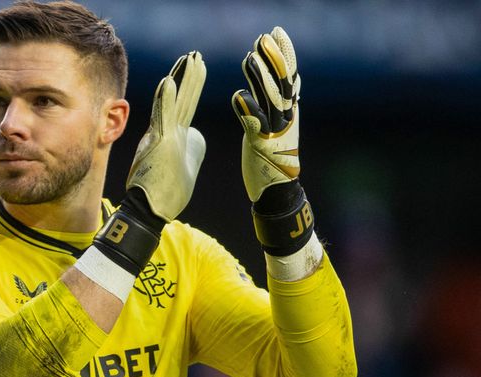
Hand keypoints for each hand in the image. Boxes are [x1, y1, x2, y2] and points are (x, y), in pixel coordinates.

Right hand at [126, 51, 206, 221]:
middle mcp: (164, 132)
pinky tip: (169, 82)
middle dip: (189, 76)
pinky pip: (162, 118)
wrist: (148, 209)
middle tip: (195, 55)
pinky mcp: (160, 145)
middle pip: (181, 98)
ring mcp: (162, 137)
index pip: (183, 105)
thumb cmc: (164, 194)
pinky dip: (165, 99)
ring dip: (181, 79)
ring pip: (174, 102)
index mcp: (171, 136)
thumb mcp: (184, 167)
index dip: (190, 85)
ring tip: (190, 59)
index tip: (195, 65)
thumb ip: (189, 149)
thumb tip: (196, 138)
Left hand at [231, 27, 300, 202]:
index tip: (276, 32)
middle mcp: (285, 118)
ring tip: (249, 58)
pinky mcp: (261, 145)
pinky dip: (248, 110)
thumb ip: (280, 102)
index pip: (288, 76)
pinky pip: (254, 125)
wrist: (277, 191)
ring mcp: (274, 131)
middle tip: (262, 38)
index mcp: (288, 111)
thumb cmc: (273, 158)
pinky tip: (238, 96)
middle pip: (281, 83)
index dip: (283, 53)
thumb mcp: (278, 125)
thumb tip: (291, 78)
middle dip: (272, 59)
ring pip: (269, 100)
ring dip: (260, 78)